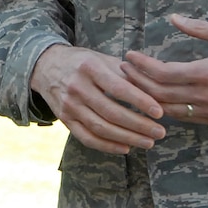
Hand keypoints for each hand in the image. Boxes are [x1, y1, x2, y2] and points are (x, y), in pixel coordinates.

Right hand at [30, 44, 165, 154]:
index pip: (119, 88)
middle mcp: (77, 87)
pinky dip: (107, 146)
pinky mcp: (64, 119)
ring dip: (127, 138)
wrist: (46, 66)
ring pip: (101, 128)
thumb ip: (125, 73)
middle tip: (160, 132)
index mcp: (90, 68)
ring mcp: (69, 106)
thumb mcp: (102, 59)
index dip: (140, 101)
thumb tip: (154, 89)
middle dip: (139, 125)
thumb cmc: (83, 62)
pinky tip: (125, 148)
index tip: (159, 112)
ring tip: (148, 142)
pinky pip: (87, 138)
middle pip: (111, 112)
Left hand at [121, 15, 207, 123]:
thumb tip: (174, 18)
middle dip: (137, 81)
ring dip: (147, 97)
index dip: (142, 66)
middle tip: (123, 68)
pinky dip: (164, 107)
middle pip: (159, 94)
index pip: (163, 74)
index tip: (129, 56)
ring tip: (132, 82)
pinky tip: (154, 96)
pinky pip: (182, 116)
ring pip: (167, 109)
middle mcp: (206, 96)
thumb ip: (200, 28)